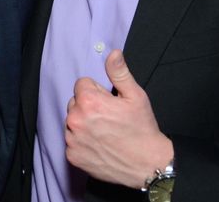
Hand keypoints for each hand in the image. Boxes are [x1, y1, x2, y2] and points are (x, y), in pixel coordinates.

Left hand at [65, 50, 172, 187]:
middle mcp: (75, 119)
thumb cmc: (142, 129)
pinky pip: (72, 141)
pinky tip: (99, 145)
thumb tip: (113, 53)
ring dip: (83, 124)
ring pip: (72, 122)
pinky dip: (82, 142)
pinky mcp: (72, 156)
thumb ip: (119, 72)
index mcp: (89, 101)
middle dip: (88, 106)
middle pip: (75, 102)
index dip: (98, 91)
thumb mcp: (135, 96)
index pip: (82, 84)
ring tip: (104, 132)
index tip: (109, 103)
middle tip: (108, 118)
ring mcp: (72, 139)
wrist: (147, 164)